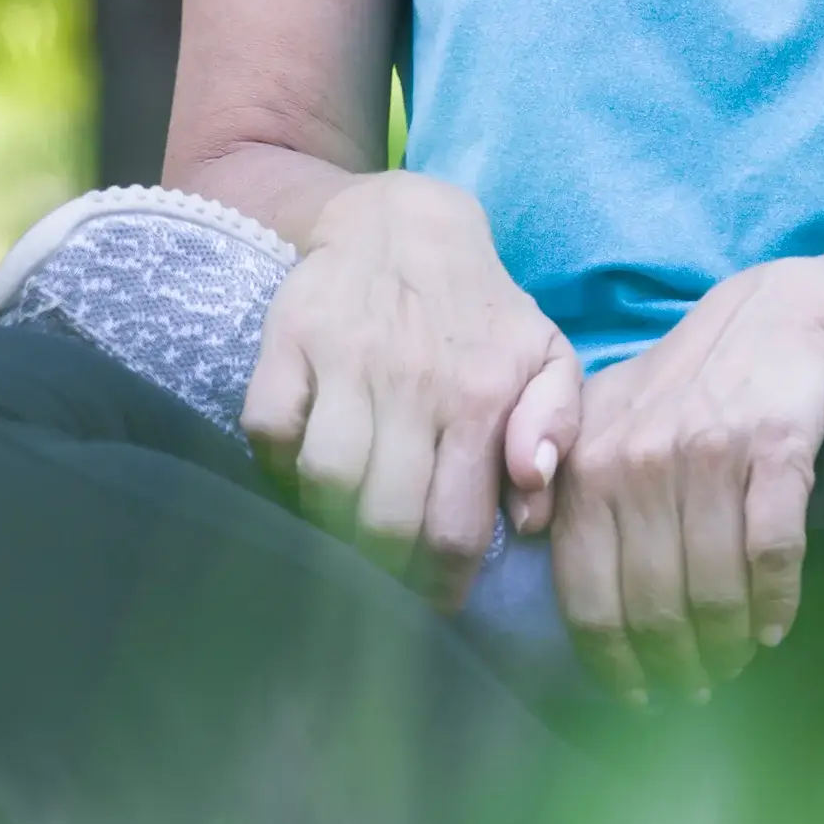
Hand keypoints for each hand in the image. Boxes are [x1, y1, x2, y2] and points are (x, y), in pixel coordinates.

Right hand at [245, 172, 578, 609]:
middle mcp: (411, 382)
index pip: (455, 527)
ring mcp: (344, 359)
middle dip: (385, 570)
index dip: (443, 583)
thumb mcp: (545, 356)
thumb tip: (531, 507)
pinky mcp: (287, 339)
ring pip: (323, 479)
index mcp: (478, 397)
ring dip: (328, 522)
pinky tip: (299, 473)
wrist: (404, 222)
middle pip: (384, 518)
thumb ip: (556, 427)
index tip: (437, 601)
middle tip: (387, 582)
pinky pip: (266, 428)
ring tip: (343, 533)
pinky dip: (275, 465)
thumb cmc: (481, 311)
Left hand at [555, 259, 823, 701]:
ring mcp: (706, 457)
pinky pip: (771, 553)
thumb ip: (559, 479)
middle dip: (675, 665)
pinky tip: (776, 627)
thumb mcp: (600, 420)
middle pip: (651, 606)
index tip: (636, 696)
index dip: (612, 662)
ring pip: (712, 590)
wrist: (773, 320)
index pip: (586, 595)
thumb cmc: (677, 387)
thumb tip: (523, 538)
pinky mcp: (775, 451)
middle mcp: (637, 464)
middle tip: (695, 688)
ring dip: (727, 644)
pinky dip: (775, 603)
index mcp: (586, 467)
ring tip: (736, 661)